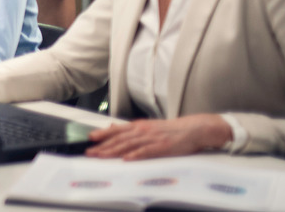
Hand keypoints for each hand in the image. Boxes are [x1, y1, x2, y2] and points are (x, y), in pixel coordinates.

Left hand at [86, 114, 233, 160]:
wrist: (194, 128)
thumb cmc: (171, 129)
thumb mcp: (149, 126)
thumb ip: (131, 129)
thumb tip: (112, 128)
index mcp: (140, 125)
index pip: (117, 130)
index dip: (103, 133)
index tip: (90, 138)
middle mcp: (143, 130)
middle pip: (120, 138)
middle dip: (103, 145)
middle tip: (91, 152)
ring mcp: (153, 138)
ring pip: (129, 145)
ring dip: (114, 151)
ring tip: (102, 156)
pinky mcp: (163, 146)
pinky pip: (147, 151)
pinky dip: (136, 155)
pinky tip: (127, 159)